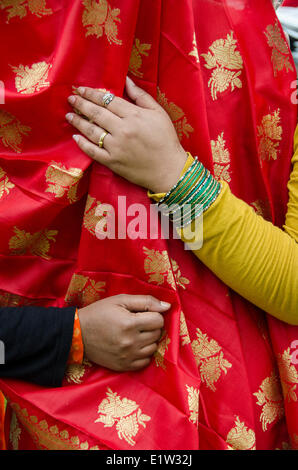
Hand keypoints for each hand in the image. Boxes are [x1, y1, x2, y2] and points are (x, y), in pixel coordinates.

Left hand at [66, 78, 186, 193]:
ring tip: (69, 115)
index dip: (92, 94)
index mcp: (134, 116)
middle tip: (70, 98)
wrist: (169, 170)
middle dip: (81, 104)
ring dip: (78, 122)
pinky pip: (93, 152)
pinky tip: (75, 137)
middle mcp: (122, 130)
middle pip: (96, 114)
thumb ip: (141, 96)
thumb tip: (126, 80)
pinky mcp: (112, 162)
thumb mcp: (159, 113)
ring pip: (91, 131)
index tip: (81, 89)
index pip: (108, 101)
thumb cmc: (166, 140)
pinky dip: (82, 144)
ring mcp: (115, 147)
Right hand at [77, 294, 170, 371]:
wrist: (78, 333)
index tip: (143, 313)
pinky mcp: (124, 366)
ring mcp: (127, 356)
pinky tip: (133, 345)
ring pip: (153, 348)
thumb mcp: (120, 300)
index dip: (154, 314)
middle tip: (138, 322)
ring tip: (135, 333)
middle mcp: (130, 342)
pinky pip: (145, 361)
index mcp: (130, 324)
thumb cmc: (99, 312)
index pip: (159, 320)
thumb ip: (145, 301)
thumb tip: (167, 306)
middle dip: (151, 326)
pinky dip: (143, 353)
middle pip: (157, 334)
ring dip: (148, 340)